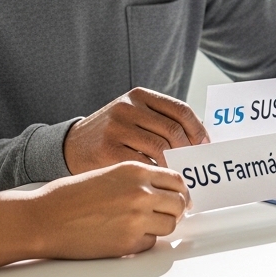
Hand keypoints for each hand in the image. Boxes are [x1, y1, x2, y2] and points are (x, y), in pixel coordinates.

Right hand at [28, 161, 189, 258]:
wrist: (44, 218)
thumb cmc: (69, 196)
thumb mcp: (108, 174)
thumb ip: (137, 180)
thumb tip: (161, 192)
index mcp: (135, 171)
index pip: (177, 180)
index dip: (180, 191)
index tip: (178, 198)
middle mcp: (141, 192)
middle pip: (179, 204)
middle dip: (175, 210)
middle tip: (164, 215)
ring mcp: (136, 219)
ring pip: (170, 225)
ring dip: (159, 227)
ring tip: (138, 225)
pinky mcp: (128, 243)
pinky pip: (150, 243)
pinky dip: (141, 242)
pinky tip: (121, 235)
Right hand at [64, 87, 207, 173]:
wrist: (70, 146)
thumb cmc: (110, 135)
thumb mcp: (133, 116)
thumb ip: (160, 121)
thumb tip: (200, 137)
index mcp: (139, 96)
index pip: (181, 110)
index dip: (198, 130)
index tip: (205, 146)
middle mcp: (128, 108)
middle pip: (173, 131)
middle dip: (189, 152)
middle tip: (195, 167)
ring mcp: (116, 128)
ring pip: (161, 149)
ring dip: (175, 165)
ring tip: (180, 176)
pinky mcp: (108, 150)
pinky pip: (144, 164)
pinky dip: (156, 174)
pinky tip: (160, 180)